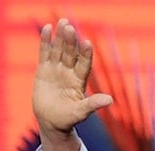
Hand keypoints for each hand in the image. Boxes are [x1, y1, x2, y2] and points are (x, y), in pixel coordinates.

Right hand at [33, 18, 113, 150]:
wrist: (50, 122)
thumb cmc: (67, 119)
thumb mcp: (80, 113)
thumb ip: (93, 104)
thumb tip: (110, 100)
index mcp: (79, 80)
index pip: (84, 64)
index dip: (85, 54)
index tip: (87, 43)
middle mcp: (69, 72)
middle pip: (71, 53)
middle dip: (71, 41)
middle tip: (70, 28)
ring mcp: (57, 69)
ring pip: (59, 50)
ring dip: (61, 37)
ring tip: (63, 23)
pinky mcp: (44, 70)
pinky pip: (45, 53)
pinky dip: (46, 41)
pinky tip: (48, 28)